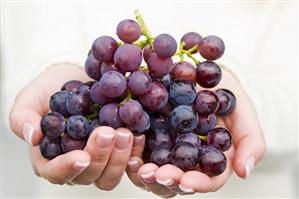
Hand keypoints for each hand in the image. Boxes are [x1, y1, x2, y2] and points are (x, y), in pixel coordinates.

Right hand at [9, 63, 140, 189]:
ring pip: (109, 175)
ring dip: (120, 157)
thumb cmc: (49, 91)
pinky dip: (134, 151)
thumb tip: (32, 137)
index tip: (83, 156)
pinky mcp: (115, 151)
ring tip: (125, 132)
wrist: (74, 79)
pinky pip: (128, 162)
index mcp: (49, 158)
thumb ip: (23, 118)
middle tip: (109, 132)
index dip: (68, 168)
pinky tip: (138, 134)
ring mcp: (98, 159)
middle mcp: (75, 163)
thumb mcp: (29, 99)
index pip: (56, 173)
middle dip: (100, 157)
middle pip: (88, 175)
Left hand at [127, 66, 266, 196]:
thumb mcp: (243, 113)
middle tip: (156, 174)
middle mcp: (187, 158)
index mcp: (210, 158)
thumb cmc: (225, 94)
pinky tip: (128, 146)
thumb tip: (244, 173)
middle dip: (166, 181)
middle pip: (177, 181)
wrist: (201, 72)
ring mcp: (166, 147)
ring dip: (146, 174)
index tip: (186, 181)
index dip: (197, 184)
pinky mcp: (148, 134)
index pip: (207, 180)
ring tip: (139, 167)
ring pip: (155, 172)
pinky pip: (138, 150)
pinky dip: (131, 153)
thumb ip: (250, 142)